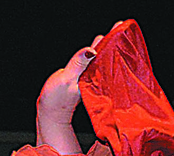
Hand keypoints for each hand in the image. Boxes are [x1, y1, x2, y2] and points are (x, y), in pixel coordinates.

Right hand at [36, 26, 117, 153]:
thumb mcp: (67, 78)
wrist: (51, 111)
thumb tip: (92, 50)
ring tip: (115, 32)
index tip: (120, 29)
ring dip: (107, 46)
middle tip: (121, 26)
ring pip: (101, 58)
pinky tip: (101, 45)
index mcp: (94, 77)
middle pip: (107, 56)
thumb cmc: (57, 98)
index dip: (113, 42)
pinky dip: (97, 53)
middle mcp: (95, 77)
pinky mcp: (85, 78)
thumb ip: (78, 63)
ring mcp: (91, 77)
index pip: (106, 56)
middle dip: (114, 42)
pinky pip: (94, 63)